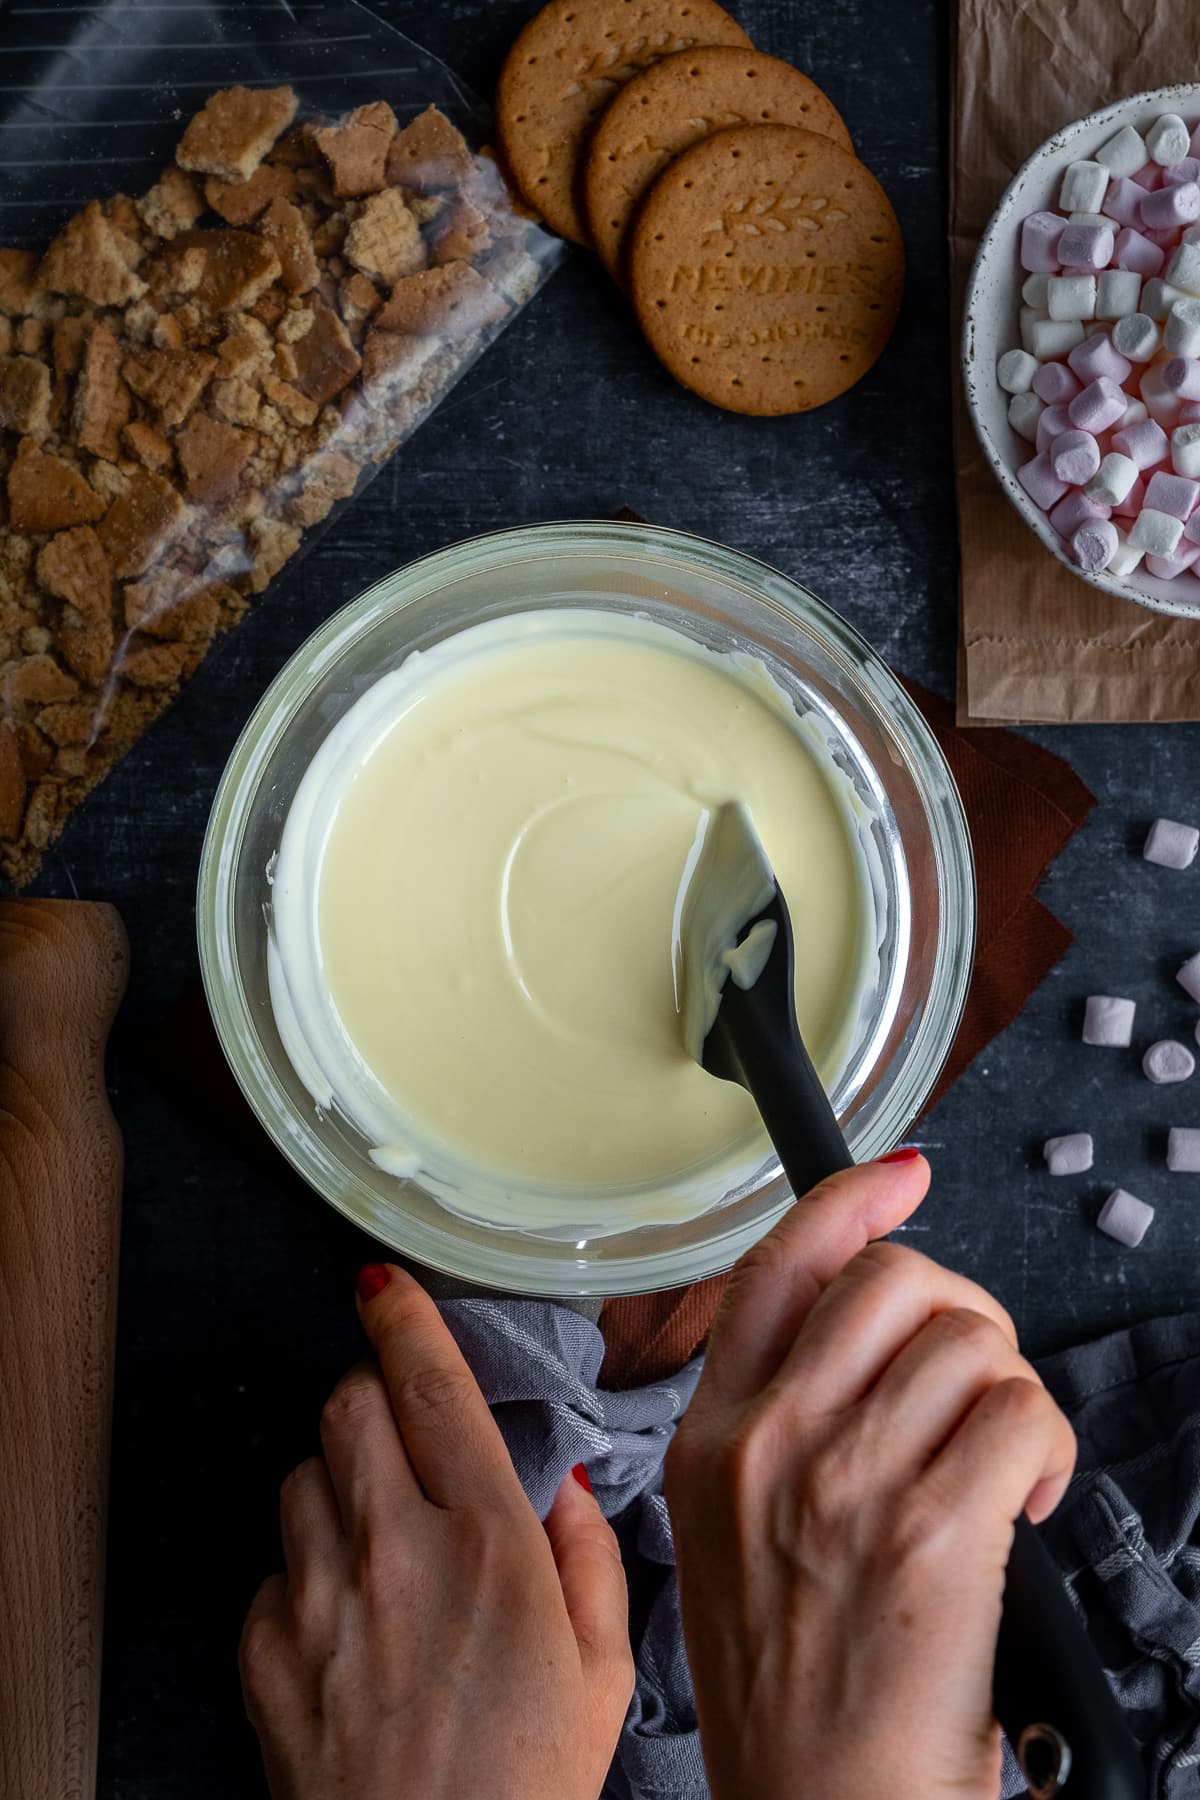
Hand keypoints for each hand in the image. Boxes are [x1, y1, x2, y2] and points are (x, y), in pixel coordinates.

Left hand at [240, 1264, 632, 1799]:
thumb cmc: (524, 1786)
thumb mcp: (604, 1670)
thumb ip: (588, 1556)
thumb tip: (557, 1484)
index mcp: (487, 1543)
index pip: (429, 1385)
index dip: (403, 1315)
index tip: (384, 1282)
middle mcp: (393, 1552)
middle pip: (347, 1407)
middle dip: (370, 1396)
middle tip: (401, 1434)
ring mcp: (317, 1600)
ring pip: (302, 1476)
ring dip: (337, 1482)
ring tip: (379, 1540)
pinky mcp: (262, 1651)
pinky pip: (270, 1567)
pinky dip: (303, 1571)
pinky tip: (347, 1619)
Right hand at [665, 1156, 1076, 1799]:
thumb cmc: (788, 1693)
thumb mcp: (727, 1534)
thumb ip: (772, 1423)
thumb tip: (869, 1334)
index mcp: (710, 1437)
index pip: (778, 1267)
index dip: (849, 1199)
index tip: (901, 1176)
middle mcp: (768, 1442)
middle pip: (891, 1280)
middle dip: (961, 1312)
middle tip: (978, 1382)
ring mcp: (844, 1480)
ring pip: (966, 1338)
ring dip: (1009, 1390)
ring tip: (1003, 1465)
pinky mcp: (929, 1530)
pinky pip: (1016, 1411)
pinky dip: (1044, 1448)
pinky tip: (1023, 1505)